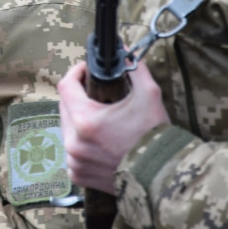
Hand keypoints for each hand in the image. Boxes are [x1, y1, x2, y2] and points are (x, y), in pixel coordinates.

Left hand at [58, 60, 169, 190]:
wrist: (163, 176)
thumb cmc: (155, 136)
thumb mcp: (149, 94)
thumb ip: (134, 68)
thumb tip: (125, 52)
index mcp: (85, 120)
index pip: (66, 86)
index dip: (76, 73)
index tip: (86, 70)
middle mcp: (74, 142)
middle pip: (65, 107)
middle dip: (78, 95)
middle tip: (95, 92)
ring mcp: (75, 161)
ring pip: (67, 129)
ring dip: (78, 119)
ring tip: (98, 116)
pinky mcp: (79, 175)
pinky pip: (72, 152)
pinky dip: (80, 143)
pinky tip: (97, 139)